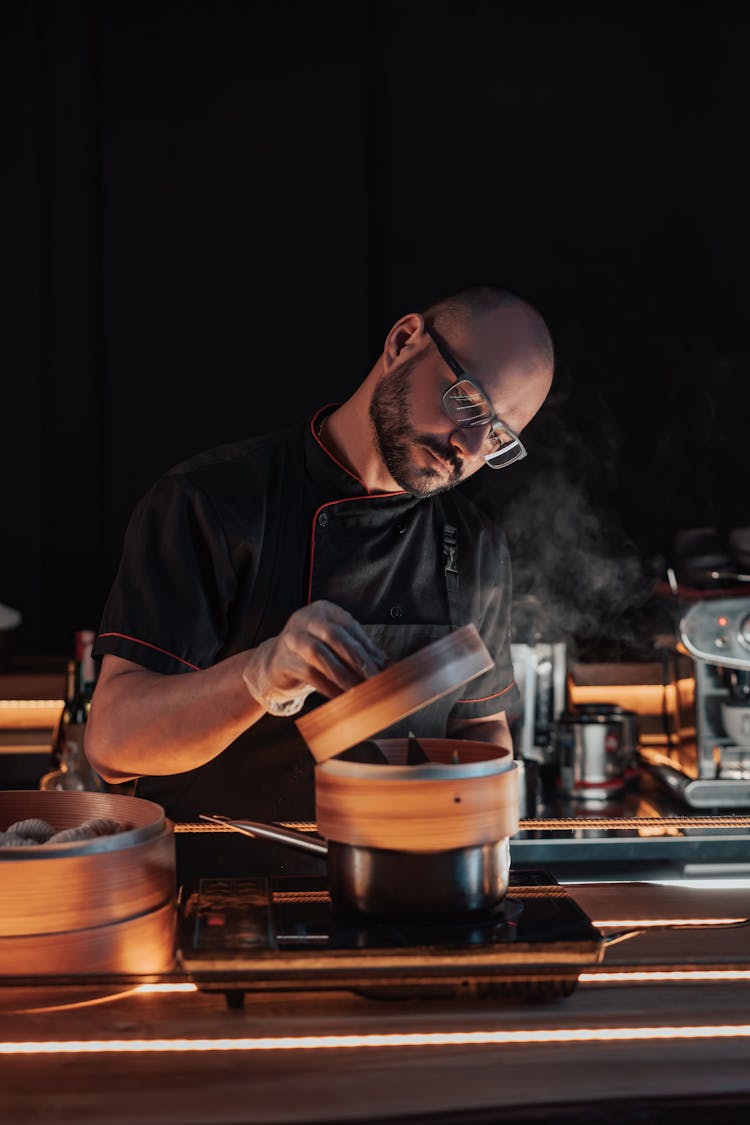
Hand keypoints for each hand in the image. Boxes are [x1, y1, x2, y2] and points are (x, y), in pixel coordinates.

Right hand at [242, 601, 387, 715]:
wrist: (274, 663)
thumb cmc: (312, 652)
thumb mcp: (333, 644)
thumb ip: (356, 649)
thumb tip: (386, 665)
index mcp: (322, 610)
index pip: (348, 624)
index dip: (367, 645)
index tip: (383, 664)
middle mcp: (304, 619)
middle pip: (335, 636)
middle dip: (357, 658)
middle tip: (374, 677)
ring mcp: (291, 638)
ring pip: (320, 655)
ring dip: (343, 675)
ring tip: (360, 690)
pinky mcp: (283, 660)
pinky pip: (310, 674)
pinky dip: (328, 687)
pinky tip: (341, 697)